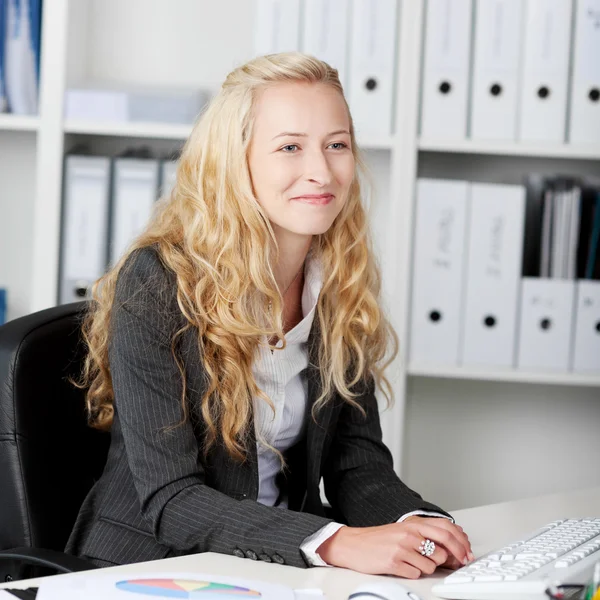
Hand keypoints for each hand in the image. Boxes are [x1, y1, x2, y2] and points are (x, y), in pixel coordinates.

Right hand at [316, 516, 473, 578]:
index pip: (445, 529)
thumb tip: (448, 548)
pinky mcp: (394, 562)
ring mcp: (402, 548)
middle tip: (455, 564)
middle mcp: (409, 533)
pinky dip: (412, 573)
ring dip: (427, 568)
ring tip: (413, 562)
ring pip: (431, 565)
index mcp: (413, 523)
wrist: (353, 544)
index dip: (460, 543)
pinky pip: (416, 574)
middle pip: (443, 548)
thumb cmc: (379, 539)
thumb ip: (424, 535)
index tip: (467, 553)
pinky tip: (403, 567)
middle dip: (453, 559)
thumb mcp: (403, 530)